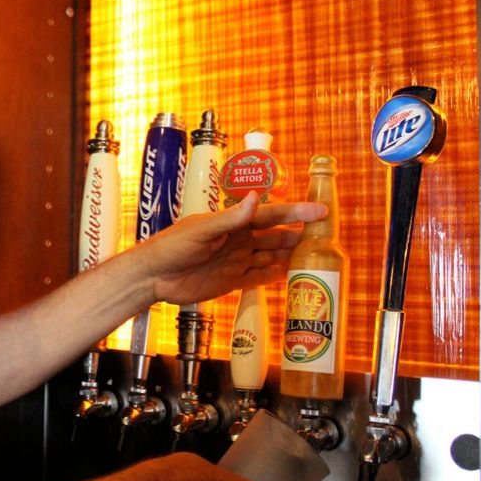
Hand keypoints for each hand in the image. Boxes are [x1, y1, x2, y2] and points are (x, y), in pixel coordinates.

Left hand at [135, 191, 326, 304]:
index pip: (270, 215)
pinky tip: (291, 275)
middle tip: (326, 237)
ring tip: (316, 257)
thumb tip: (254, 198)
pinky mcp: (232, 281)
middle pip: (276, 236)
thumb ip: (229, 218)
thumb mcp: (200, 230)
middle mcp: (239, 240)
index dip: (295, 213)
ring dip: (291, 256)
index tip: (320, 211)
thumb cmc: (171, 246)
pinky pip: (259, 278)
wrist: (154, 276)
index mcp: (233, 222)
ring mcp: (236, 260)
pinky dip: (275, 276)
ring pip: (271, 257)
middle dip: (299, 235)